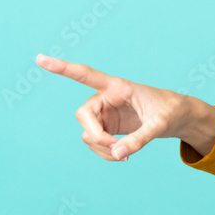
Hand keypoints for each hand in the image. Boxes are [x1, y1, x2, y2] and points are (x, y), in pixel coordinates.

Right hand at [36, 54, 192, 160]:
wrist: (175, 118)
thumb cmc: (168, 112)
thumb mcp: (158, 126)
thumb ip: (139, 140)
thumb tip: (118, 154)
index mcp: (117, 87)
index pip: (86, 75)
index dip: (63, 68)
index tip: (40, 59)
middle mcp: (105, 98)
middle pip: (83, 117)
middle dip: (97, 136)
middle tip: (117, 149)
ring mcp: (103, 114)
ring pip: (87, 134)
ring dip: (103, 149)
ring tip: (126, 155)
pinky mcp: (106, 127)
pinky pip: (94, 143)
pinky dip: (106, 153)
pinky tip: (122, 155)